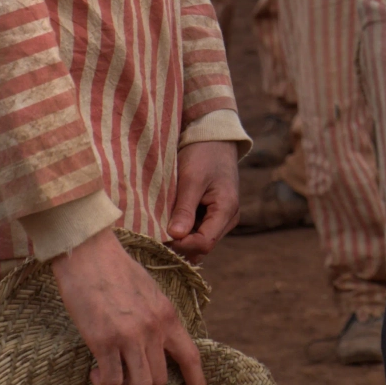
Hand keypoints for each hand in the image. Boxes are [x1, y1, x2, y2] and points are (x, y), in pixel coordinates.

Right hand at [51, 229, 206, 384]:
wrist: (89, 253)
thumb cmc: (115, 270)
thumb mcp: (149, 292)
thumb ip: (156, 319)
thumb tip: (155, 346)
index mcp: (168, 316)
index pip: (191, 357)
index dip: (197, 384)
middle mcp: (154, 329)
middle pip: (160, 382)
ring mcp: (130, 336)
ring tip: (111, 384)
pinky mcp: (103, 340)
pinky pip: (112, 381)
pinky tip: (96, 373)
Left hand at [165, 139, 238, 258]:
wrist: (214, 138)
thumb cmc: (203, 154)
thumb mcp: (191, 179)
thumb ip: (185, 209)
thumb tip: (175, 236)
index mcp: (227, 210)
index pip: (204, 243)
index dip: (182, 245)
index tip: (160, 235)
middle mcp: (228, 219)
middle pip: (202, 246)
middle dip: (180, 244)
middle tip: (157, 232)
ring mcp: (222, 218)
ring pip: (199, 241)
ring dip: (181, 237)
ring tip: (162, 225)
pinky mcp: (213, 214)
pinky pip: (197, 231)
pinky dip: (183, 229)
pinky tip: (170, 219)